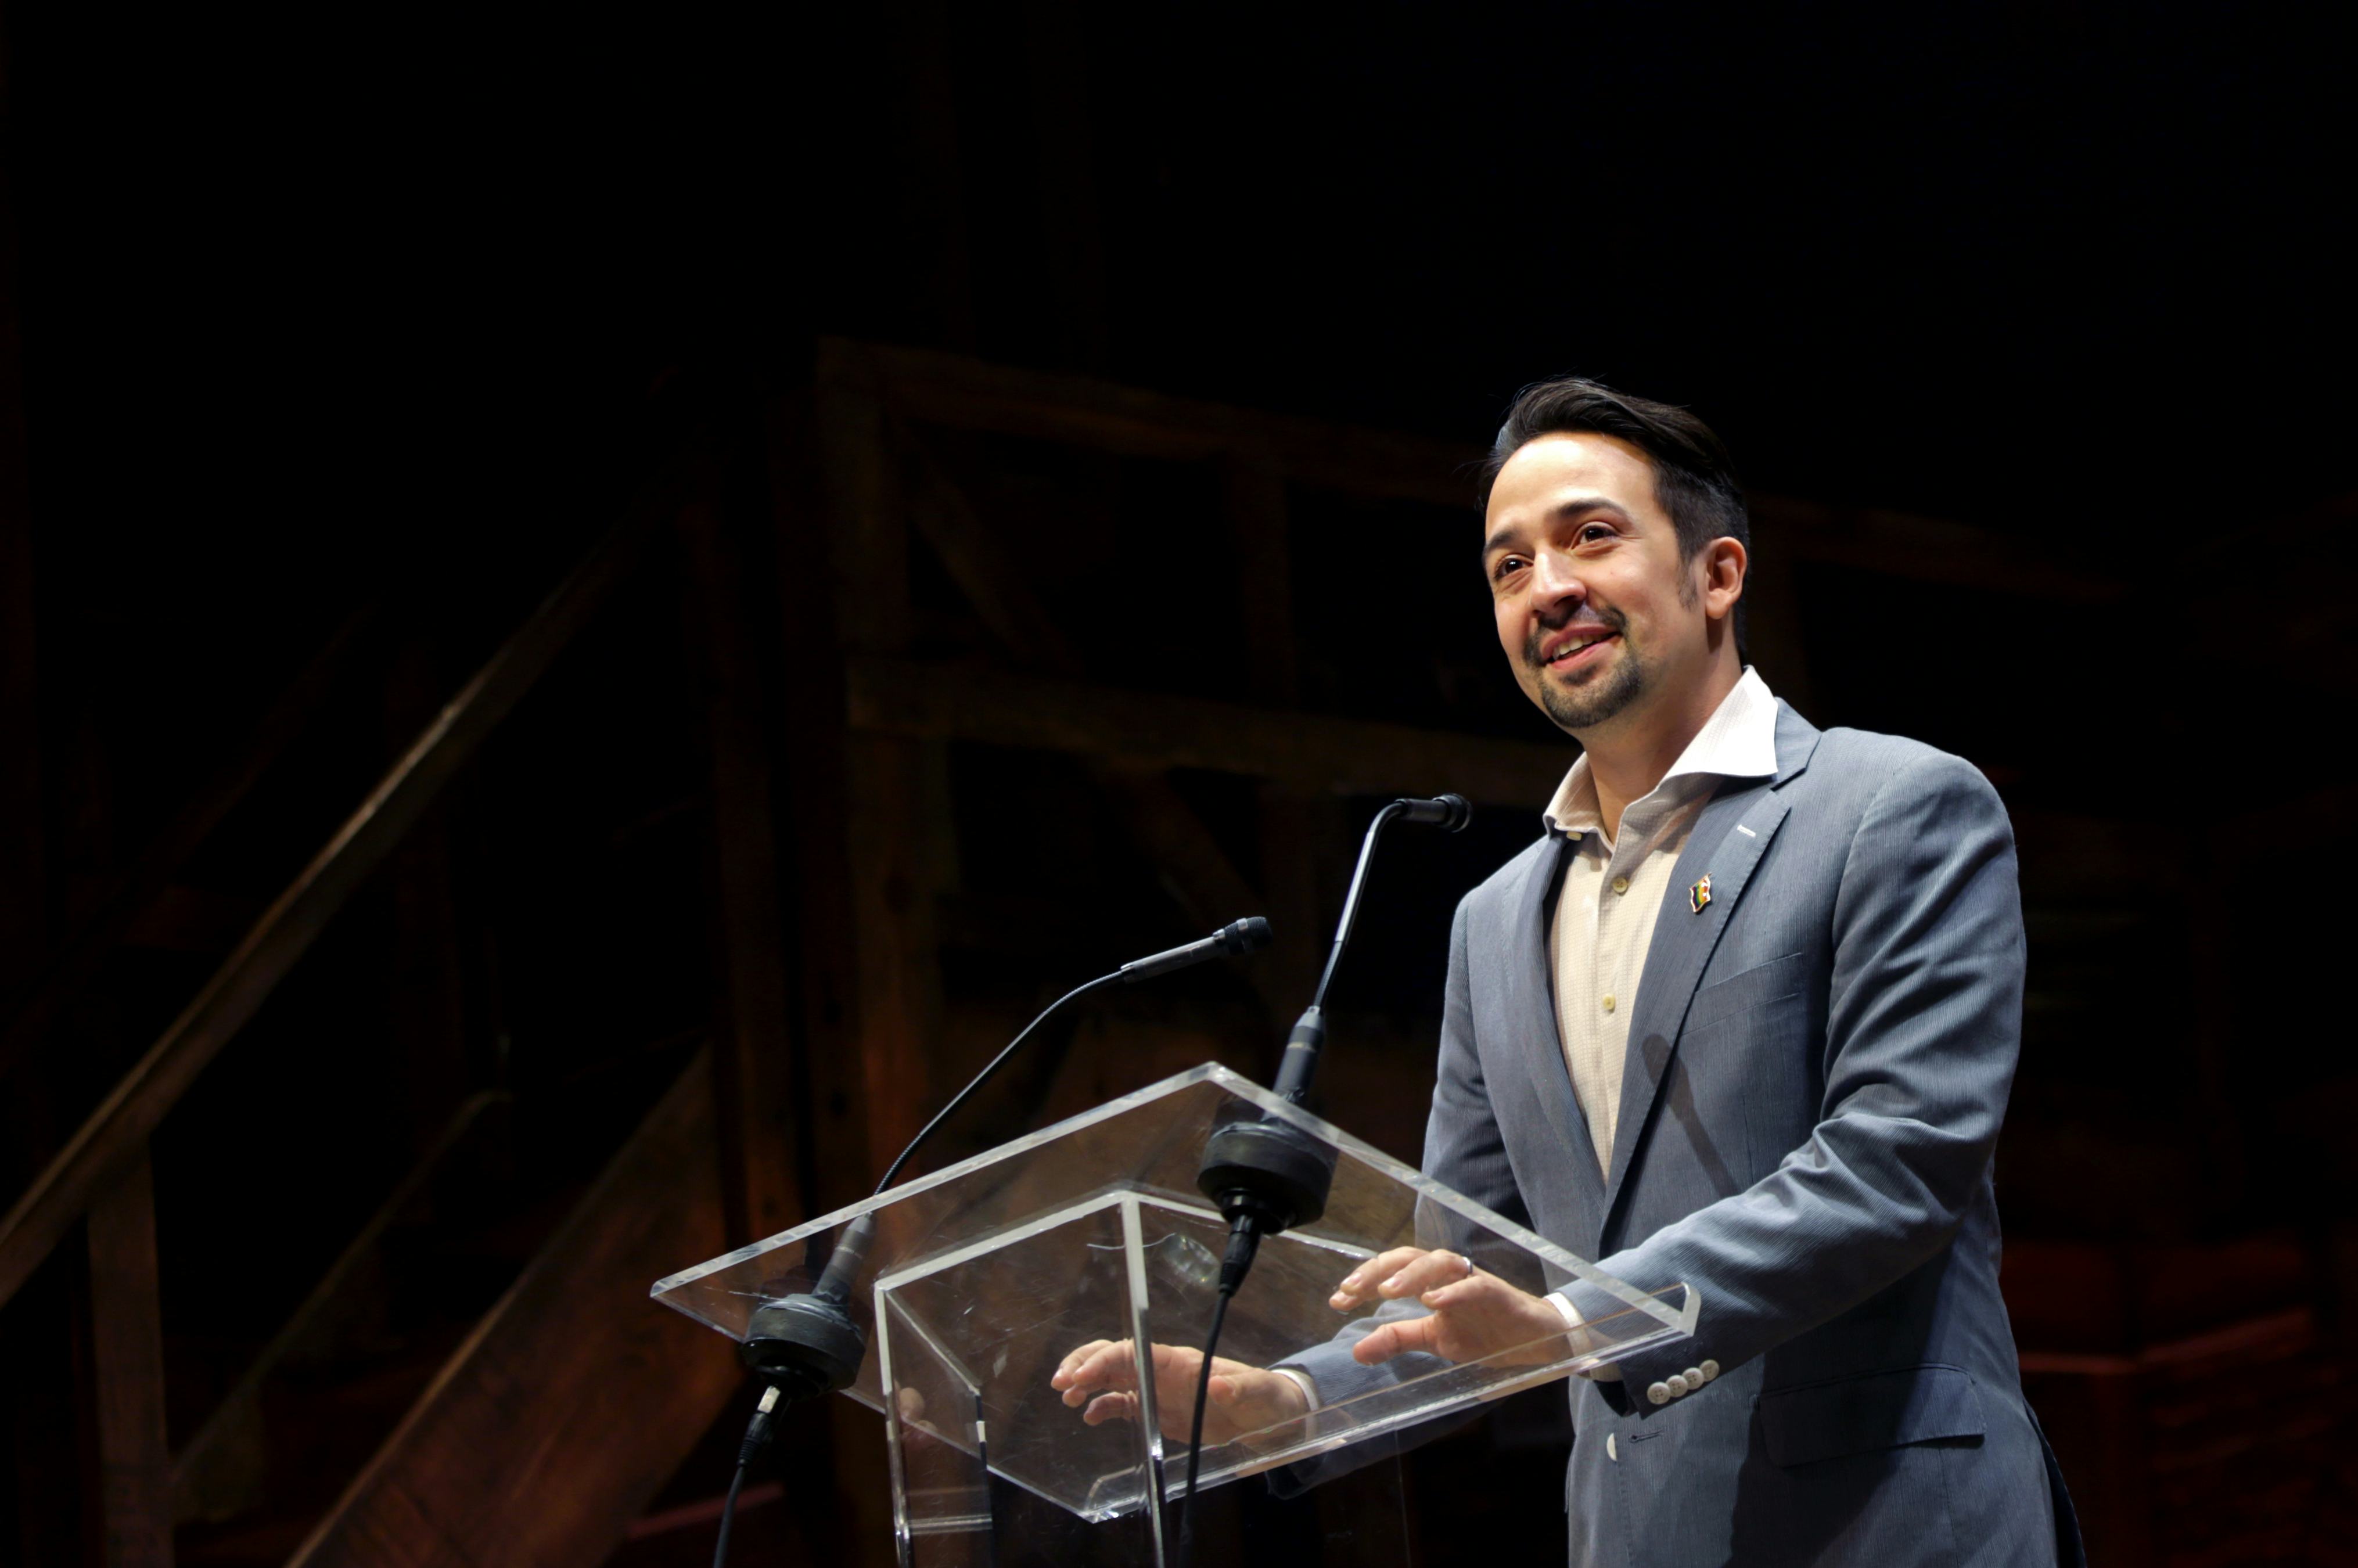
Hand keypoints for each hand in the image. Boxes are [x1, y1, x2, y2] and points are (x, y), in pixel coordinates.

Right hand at [1050, 1338, 1310, 1445]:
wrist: (1269, 1415)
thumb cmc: (1263, 1398)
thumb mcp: (1257, 1394)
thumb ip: (1239, 1390)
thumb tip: (1218, 1388)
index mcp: (1180, 1362)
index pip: (1132, 1352)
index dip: (1103, 1361)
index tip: (1081, 1376)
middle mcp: (1163, 1371)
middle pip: (1114, 1357)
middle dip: (1083, 1364)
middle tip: (1060, 1383)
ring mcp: (1158, 1389)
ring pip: (1112, 1377)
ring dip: (1086, 1384)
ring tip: (1067, 1399)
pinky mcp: (1158, 1410)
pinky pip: (1123, 1404)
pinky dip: (1103, 1408)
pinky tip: (1090, 1417)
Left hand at [1330, 1247, 1571, 1367]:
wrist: (1535, 1340)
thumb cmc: (1485, 1333)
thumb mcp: (1435, 1340)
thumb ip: (1397, 1340)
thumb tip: (1356, 1352)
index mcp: (1431, 1283)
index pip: (1391, 1272)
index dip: (1363, 1281)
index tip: (1337, 1300)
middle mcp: (1448, 1276)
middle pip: (1410, 1257)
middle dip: (1378, 1270)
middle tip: (1352, 1290)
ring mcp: (1473, 1281)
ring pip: (1440, 1261)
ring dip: (1411, 1274)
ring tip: (1388, 1291)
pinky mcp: (1498, 1293)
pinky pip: (1474, 1286)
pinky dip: (1453, 1291)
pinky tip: (1433, 1300)